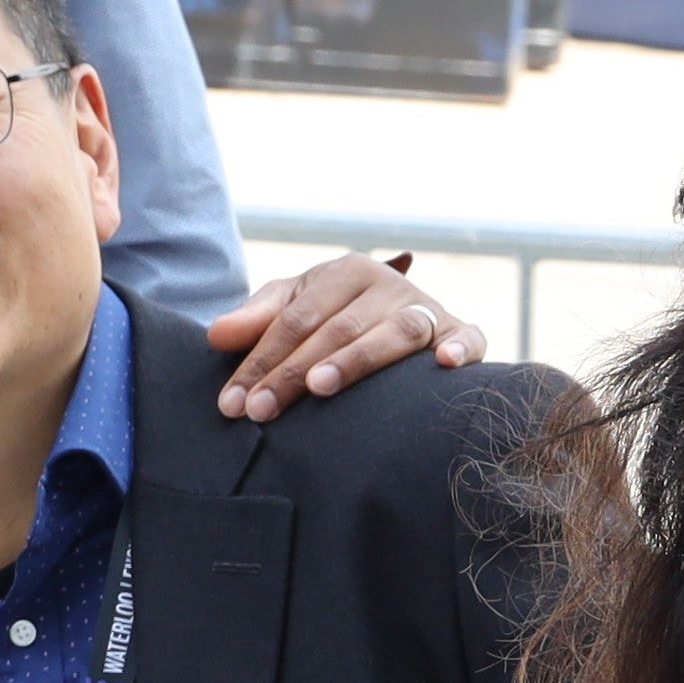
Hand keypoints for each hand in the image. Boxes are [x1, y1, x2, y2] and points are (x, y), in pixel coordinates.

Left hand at [198, 254, 482, 420]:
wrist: (396, 315)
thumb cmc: (334, 315)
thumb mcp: (293, 308)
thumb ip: (256, 320)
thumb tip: (214, 335)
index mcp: (347, 271)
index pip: (295, 318)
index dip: (260, 360)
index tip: (233, 402)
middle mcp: (389, 285)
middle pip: (336, 329)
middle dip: (291, 372)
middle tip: (260, 411)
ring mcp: (427, 308)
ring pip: (393, 333)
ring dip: (357, 359)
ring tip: (320, 386)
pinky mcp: (460, 332)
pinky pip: (469, 338)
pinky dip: (460, 348)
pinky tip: (443, 366)